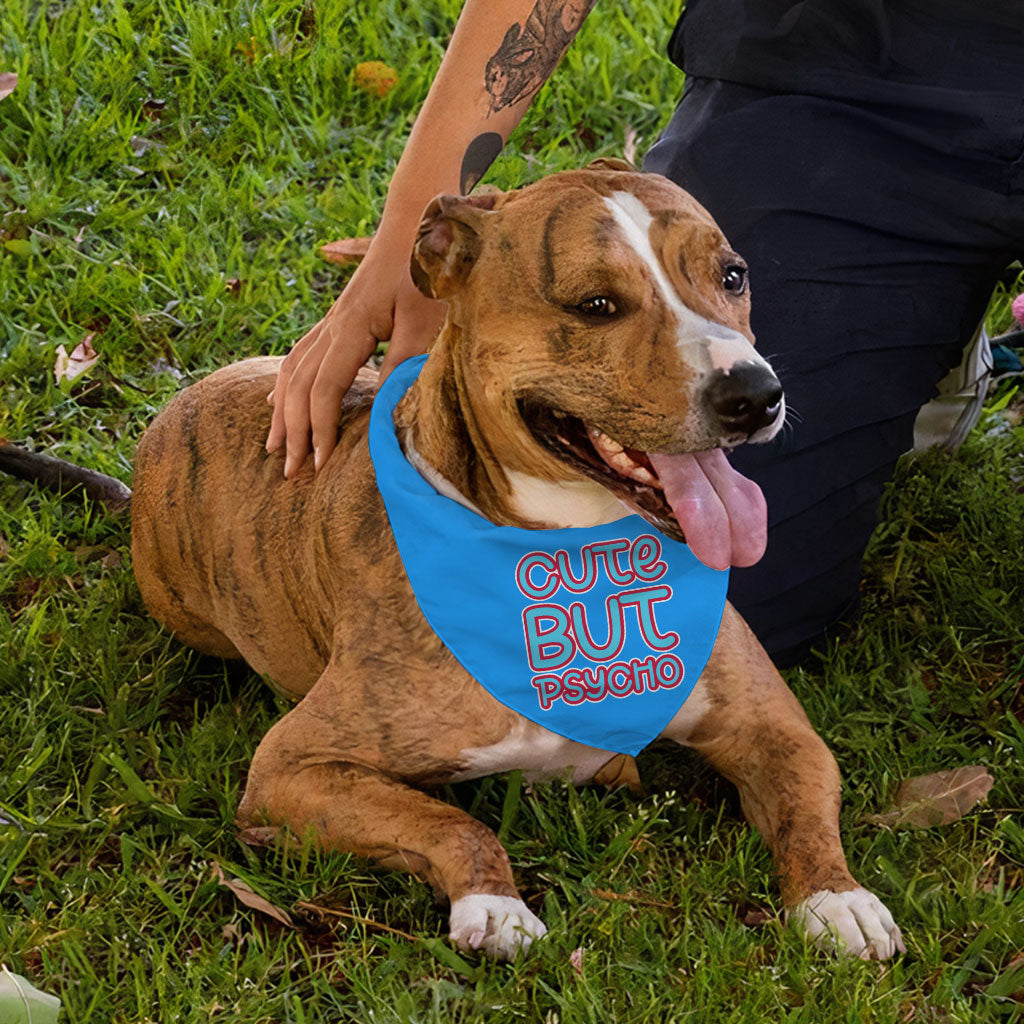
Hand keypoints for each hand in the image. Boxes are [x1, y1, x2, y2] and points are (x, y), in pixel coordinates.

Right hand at [266, 245, 445, 476]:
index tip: (321, 465)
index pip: (324, 389)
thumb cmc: (428, 269)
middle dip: (293, 430)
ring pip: (292, 370)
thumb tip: (386, 412)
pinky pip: (299, 355)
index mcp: (350, 327)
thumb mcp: (425, 321)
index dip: (320, 429)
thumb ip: (405, 365)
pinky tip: (278, 399)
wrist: (419, 222)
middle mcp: (332, 325)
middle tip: (291, 471)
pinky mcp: (339, 318)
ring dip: (283, 411)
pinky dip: (286, 384)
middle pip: (299, 385)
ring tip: (275, 446)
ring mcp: (332, 320)